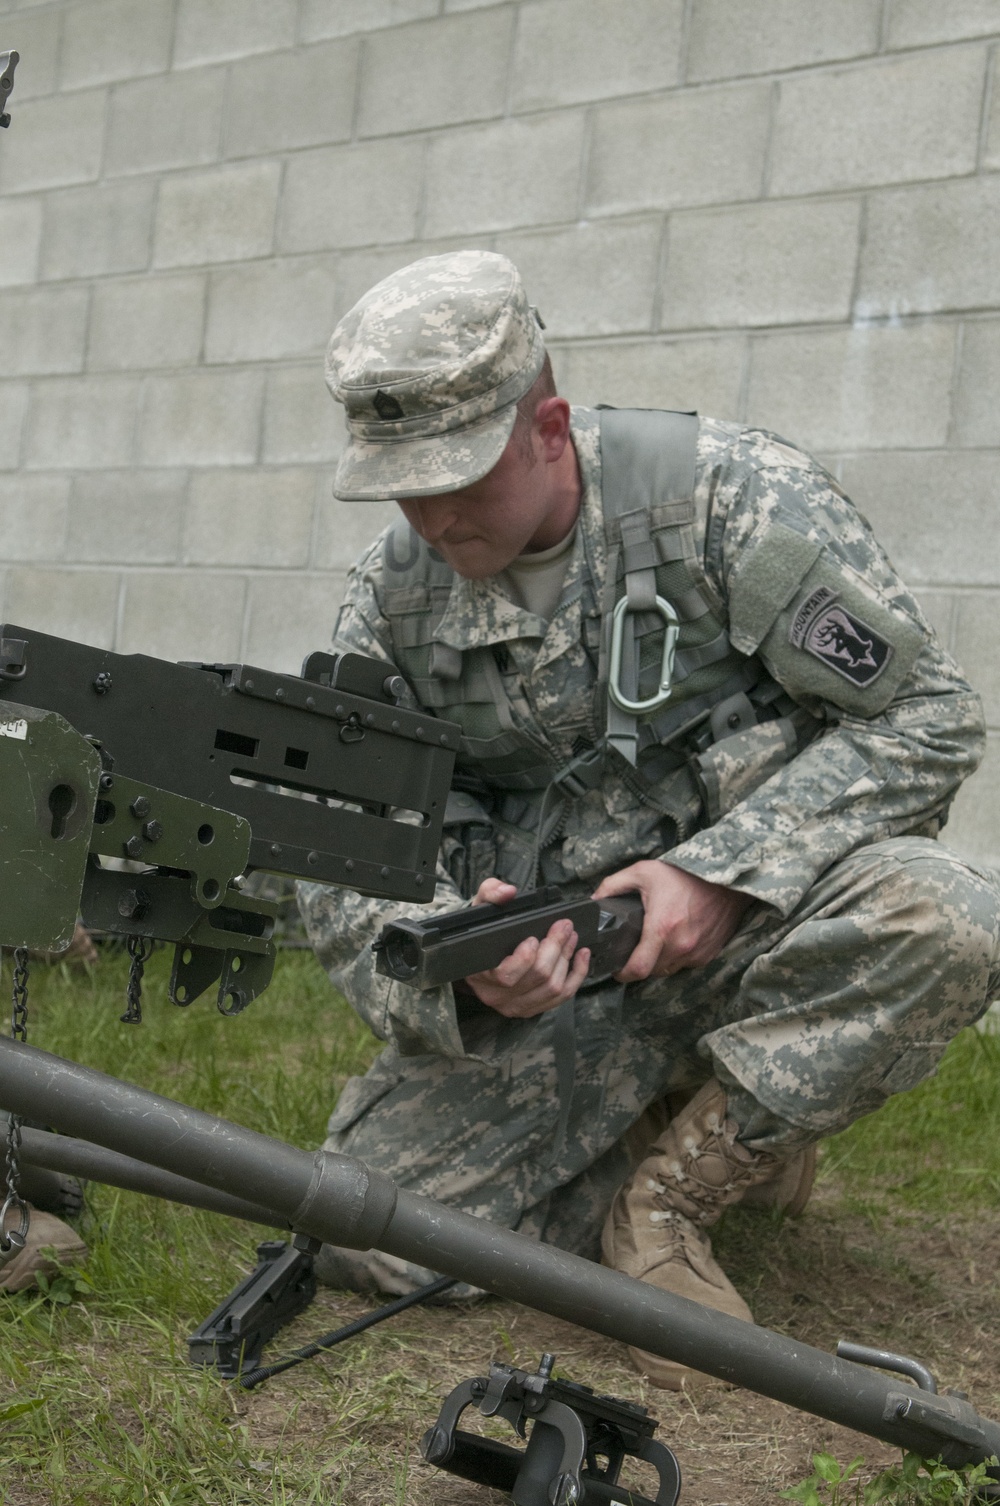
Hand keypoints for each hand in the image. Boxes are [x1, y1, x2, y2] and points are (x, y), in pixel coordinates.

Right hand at [462, 877, 590, 1018]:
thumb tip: (508, 892)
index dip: (525, 958)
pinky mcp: (532, 1008)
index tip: (534, 937)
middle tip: (564, 926)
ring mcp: (515, 1005)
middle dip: (555, 949)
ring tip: (571, 937)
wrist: (478, 956)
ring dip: (566, 959)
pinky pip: (561, 998)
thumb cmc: (481, 934)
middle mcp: (496, 994)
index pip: (506, 975)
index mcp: (479, 973)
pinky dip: (577, 976)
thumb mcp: (479, 909)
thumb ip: (490, 894)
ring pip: (552, 988)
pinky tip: (581, 956)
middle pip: (536, 978)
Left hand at [593, 861, 753, 982]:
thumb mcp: (643, 871)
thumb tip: (594, 899)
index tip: (617, 969)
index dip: (623, 973)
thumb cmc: (685, 874)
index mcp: (661, 928)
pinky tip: (676, 938)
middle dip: (640, 963)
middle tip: (636, 948)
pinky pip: (686, 964)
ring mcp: (696, 952)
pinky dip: (678, 956)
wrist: (726, 878)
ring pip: (669, 969)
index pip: (637, 969)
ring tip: (656, 941)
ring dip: (659, 961)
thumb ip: (613, 885)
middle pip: (651, 971)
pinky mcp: (708, 954)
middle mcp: (680, 945)